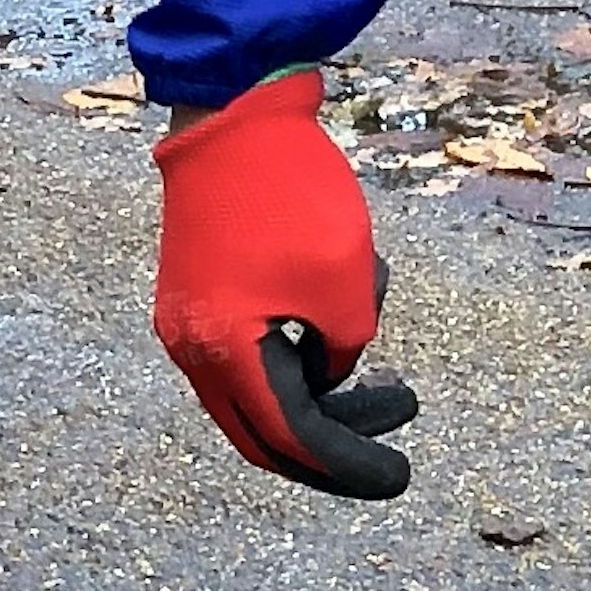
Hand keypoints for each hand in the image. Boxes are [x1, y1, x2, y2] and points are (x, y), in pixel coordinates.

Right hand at [151, 70, 416, 495]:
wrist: (233, 114)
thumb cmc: (293, 193)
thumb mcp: (347, 281)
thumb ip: (346, 346)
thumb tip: (331, 375)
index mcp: (224, 353)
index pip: (292, 438)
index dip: (348, 465)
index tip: (399, 477)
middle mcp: (193, 348)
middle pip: (267, 432)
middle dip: (336, 444)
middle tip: (400, 428)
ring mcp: (190, 321)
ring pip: (265, 388)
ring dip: (330, 385)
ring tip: (388, 344)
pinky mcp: (201, 293)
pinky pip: (258, 346)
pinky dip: (307, 342)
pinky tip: (357, 294)